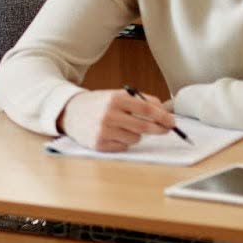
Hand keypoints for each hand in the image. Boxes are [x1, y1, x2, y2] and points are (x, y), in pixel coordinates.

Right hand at [60, 88, 175, 151]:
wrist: (70, 112)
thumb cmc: (98, 104)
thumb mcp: (116, 95)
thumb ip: (138, 101)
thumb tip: (163, 111)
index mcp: (115, 98)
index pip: (147, 109)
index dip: (163, 116)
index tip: (172, 121)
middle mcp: (109, 114)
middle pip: (145, 126)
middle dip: (159, 128)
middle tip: (166, 129)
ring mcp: (104, 131)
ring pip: (135, 138)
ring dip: (135, 134)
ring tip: (123, 127)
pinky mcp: (100, 144)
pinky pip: (124, 146)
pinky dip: (124, 142)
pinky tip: (113, 134)